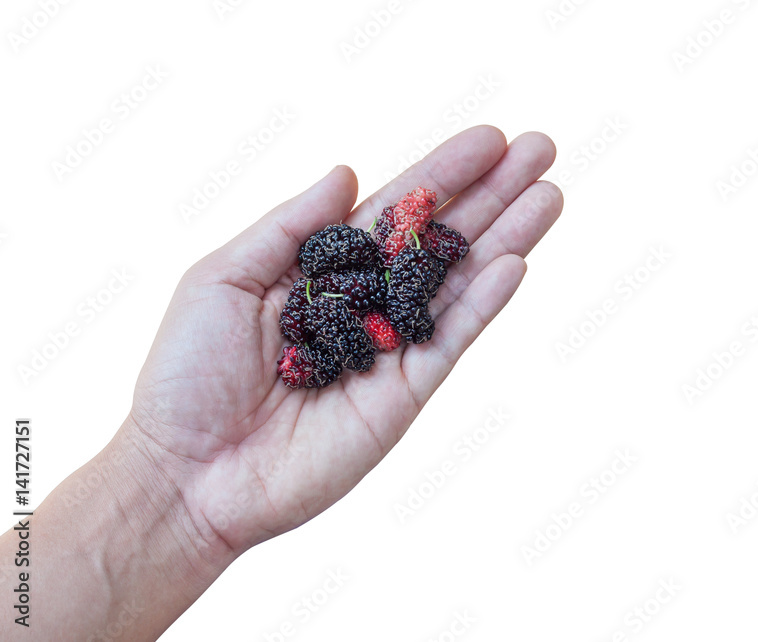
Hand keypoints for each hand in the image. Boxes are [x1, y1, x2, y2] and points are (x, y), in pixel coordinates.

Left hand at [125, 126, 561, 556]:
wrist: (188, 473)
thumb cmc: (188, 374)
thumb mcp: (222, 278)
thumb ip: (290, 227)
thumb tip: (348, 173)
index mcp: (322, 272)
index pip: (394, 211)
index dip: (441, 174)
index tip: (489, 139)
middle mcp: (365, 304)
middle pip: (440, 240)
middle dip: (493, 194)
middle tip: (542, 149)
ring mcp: (390, 348)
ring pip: (459, 284)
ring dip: (507, 238)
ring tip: (550, 195)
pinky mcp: (405, 394)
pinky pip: (451, 339)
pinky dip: (484, 302)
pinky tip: (516, 262)